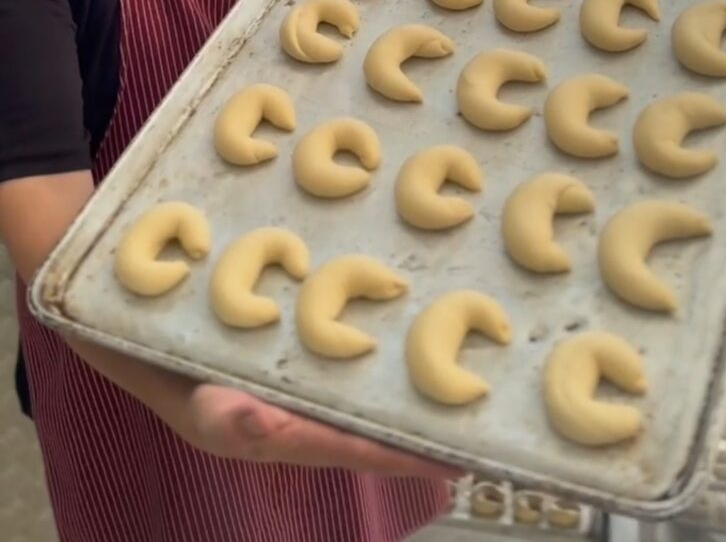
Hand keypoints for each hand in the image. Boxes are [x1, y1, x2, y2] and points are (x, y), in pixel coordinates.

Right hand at [183, 383, 459, 479]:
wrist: (164, 357)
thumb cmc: (187, 390)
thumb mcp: (205, 409)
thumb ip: (237, 421)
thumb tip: (271, 425)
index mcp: (294, 437)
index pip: (361, 451)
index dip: (406, 457)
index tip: (454, 462)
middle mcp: (308, 422)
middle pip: (373, 433)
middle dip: (418, 435)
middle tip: (472, 432)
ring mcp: (305, 398)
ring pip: (364, 406)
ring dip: (403, 404)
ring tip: (452, 397)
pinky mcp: (299, 370)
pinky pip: (347, 373)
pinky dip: (375, 371)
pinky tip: (399, 352)